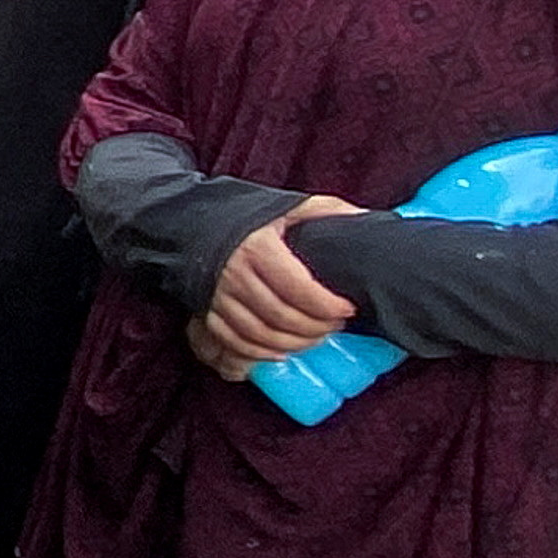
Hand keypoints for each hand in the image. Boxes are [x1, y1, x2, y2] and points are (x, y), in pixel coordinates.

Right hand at [192, 198, 366, 374]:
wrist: (195, 222)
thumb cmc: (247, 217)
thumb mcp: (288, 205)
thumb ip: (325, 210)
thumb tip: (363, 219)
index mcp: (258, 248)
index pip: (299, 289)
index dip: (327, 306)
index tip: (346, 308)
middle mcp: (235, 274)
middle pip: (282, 317)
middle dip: (315, 328)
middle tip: (335, 326)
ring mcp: (218, 296)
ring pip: (260, 334)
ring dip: (293, 343)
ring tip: (315, 338)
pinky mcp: (208, 311)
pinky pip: (236, 341)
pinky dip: (262, 352)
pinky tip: (283, 350)